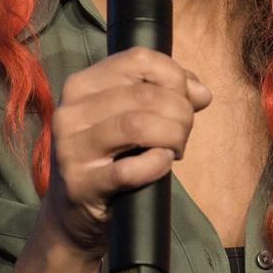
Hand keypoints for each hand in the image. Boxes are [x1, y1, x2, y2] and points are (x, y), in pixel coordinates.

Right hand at [41, 47, 211, 256]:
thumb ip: (168, 94)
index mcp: (82, 84)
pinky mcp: (81, 183)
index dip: (174, 76)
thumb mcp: (131, 116)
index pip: (138, 59)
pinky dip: (157, 164)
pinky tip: (162, 164)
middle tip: (183, 133)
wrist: (74, 213)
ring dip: (173, 137)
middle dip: (181, 113)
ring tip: (175, 149)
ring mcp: (72, 148)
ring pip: (139, 125)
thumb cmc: (110, 157)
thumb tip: (201, 92)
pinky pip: (131, 169)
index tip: (185, 99)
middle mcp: (71, 111)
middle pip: (146, 95)